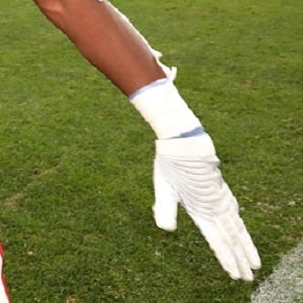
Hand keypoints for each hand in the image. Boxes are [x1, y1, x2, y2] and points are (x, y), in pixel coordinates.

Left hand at [153, 133, 259, 280]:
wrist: (185, 140)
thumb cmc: (171, 163)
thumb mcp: (163, 186)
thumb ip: (164, 208)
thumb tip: (165, 229)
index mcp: (201, 208)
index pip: (217, 240)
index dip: (227, 259)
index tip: (236, 274)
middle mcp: (215, 206)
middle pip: (232, 238)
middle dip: (241, 259)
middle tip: (249, 278)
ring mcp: (220, 197)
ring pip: (237, 227)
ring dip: (245, 246)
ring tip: (254, 261)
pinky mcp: (220, 188)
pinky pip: (234, 212)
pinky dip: (239, 225)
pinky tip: (239, 227)